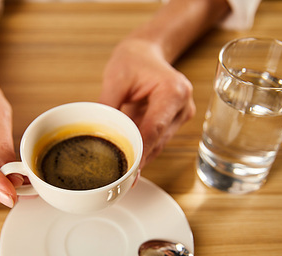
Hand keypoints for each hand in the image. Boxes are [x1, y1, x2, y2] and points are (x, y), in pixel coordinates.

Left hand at [99, 38, 195, 165]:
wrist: (146, 53)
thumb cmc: (133, 61)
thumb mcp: (115, 79)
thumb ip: (108, 107)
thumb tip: (98, 133)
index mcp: (173, 91)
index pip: (155, 129)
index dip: (141, 151)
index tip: (130, 171)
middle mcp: (183, 105)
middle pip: (158, 141)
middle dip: (138, 157)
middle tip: (119, 176)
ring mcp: (181, 115)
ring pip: (158, 144)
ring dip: (139, 153)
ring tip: (119, 167)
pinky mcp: (175, 122)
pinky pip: (156, 140)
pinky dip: (142, 146)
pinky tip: (127, 152)